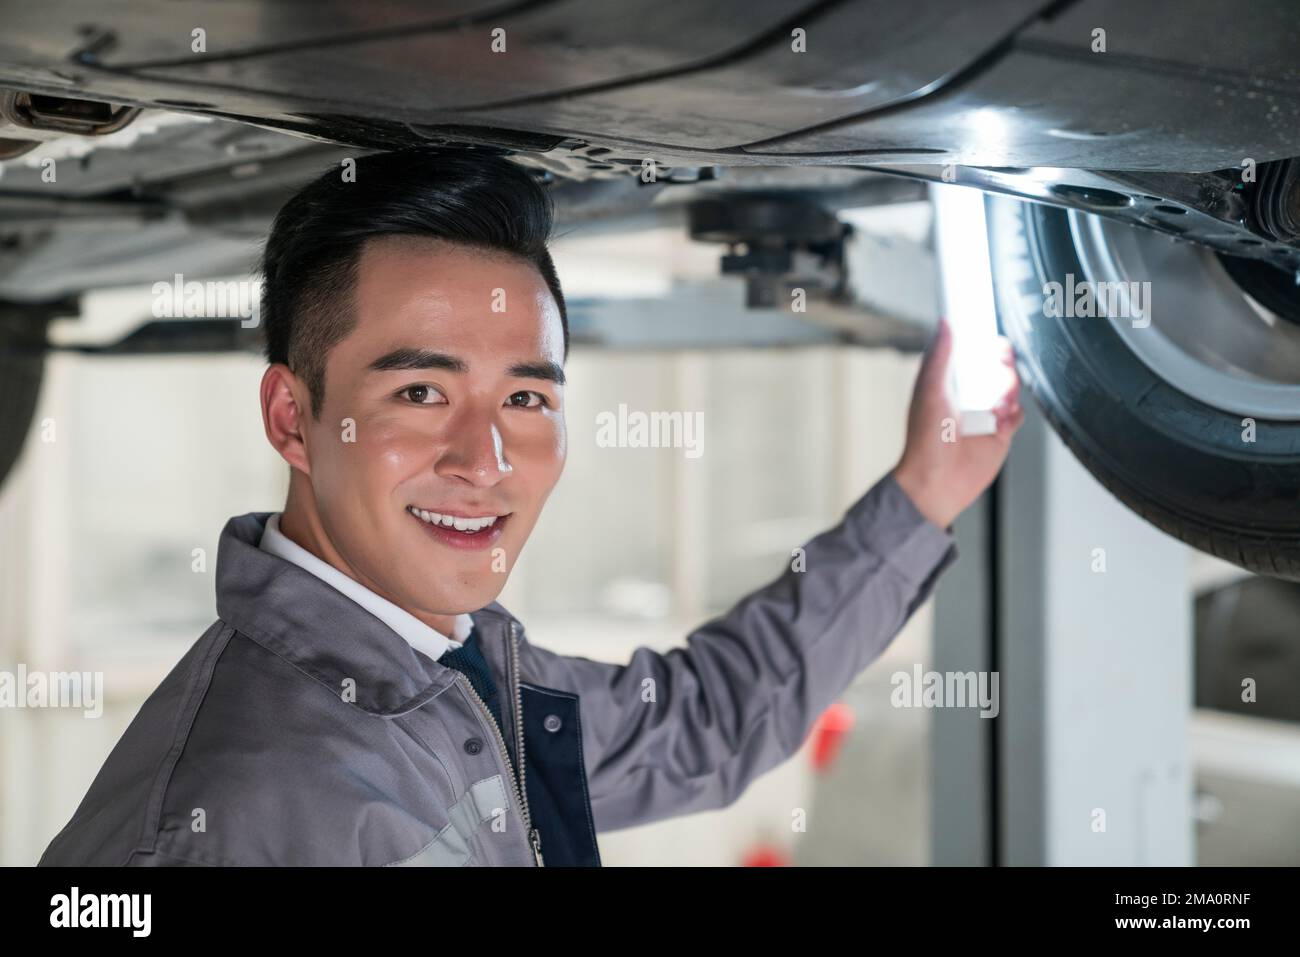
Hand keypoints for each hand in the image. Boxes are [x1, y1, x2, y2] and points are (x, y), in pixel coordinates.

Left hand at [891, 317, 1023, 527]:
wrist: (937, 482)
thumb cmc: (925, 440)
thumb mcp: (930, 391)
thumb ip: (940, 357)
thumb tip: (944, 323)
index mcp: (947, 383)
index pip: (969, 352)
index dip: (981, 340)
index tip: (989, 330)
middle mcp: (967, 396)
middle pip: (995, 367)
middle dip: (1002, 360)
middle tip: (1002, 358)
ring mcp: (985, 414)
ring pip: (1010, 387)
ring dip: (1008, 388)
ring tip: (996, 402)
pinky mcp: (1000, 433)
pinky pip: (1018, 413)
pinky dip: (1014, 412)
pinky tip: (1001, 420)